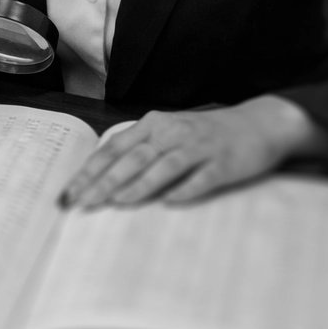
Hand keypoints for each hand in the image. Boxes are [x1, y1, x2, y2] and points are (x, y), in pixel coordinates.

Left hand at [59, 96, 324, 207]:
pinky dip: (184, 189)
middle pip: (132, 158)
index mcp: (154, 125)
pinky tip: (169, 202)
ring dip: (138, 185)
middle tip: (83, 204)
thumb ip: (140, 150)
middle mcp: (172, 133)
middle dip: (104, 182)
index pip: (114, 149)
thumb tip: (102, 177)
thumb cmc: (206, 134)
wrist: (259, 124)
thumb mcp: (169, 133)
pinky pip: (201, 178)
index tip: (68, 193)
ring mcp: (199, 147)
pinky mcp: (223, 163)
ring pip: (163, 166)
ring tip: (116, 202)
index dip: (90, 171)